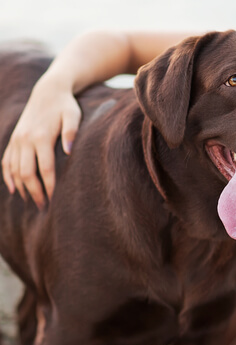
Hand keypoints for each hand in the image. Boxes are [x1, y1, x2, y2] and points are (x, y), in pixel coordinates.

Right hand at [1, 79, 80, 208]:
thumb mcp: (73, 116)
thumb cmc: (65, 105)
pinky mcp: (14, 139)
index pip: (45, 168)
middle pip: (26, 173)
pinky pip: (6, 161)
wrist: (48, 91)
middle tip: (44, 206)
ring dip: (21, 187)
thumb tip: (69, 152)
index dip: (49, 185)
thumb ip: (72, 133)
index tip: (55, 199)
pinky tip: (14, 189)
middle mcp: (25, 140)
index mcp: (42, 136)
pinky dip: (8, 176)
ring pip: (13, 169)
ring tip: (32, 201)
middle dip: (35, 191)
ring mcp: (17, 140)